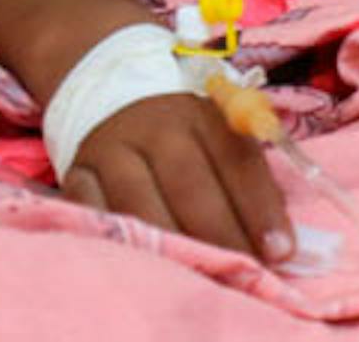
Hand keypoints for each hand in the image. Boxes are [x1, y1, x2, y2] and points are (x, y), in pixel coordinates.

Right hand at [62, 91, 293, 261]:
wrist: (108, 79)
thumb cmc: (180, 120)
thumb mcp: (217, 125)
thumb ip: (243, 172)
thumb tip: (279, 236)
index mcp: (204, 114)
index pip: (238, 163)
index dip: (260, 209)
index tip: (281, 251)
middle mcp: (158, 128)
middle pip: (191, 186)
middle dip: (221, 234)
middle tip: (242, 273)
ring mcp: (112, 150)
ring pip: (141, 205)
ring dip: (171, 245)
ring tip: (195, 278)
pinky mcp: (77, 173)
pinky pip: (93, 212)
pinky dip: (118, 241)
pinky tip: (140, 267)